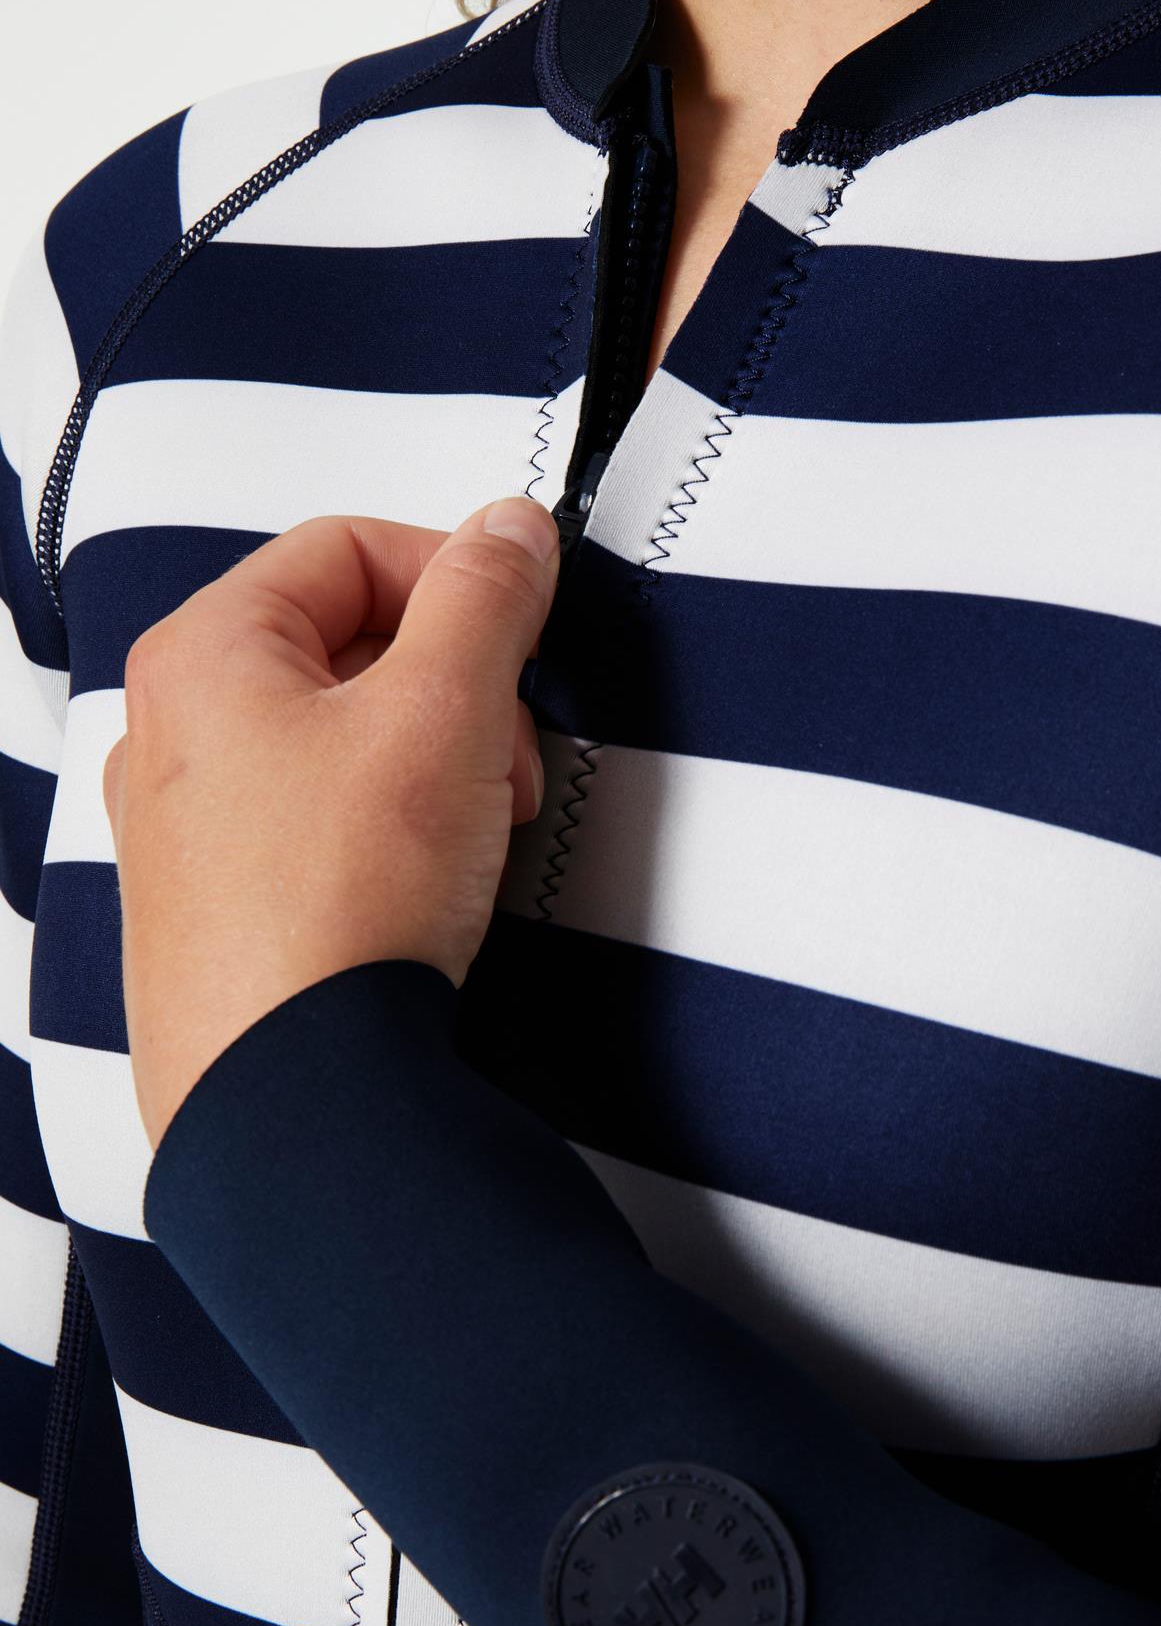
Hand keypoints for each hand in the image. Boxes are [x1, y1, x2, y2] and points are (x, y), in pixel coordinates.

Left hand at [102, 498, 559, 1152]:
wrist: (291, 1095)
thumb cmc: (338, 907)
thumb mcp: (444, 712)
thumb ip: (486, 598)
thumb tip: (510, 529)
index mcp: (206, 654)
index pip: (348, 547)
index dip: (455, 573)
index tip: (522, 622)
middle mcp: (172, 732)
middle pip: (347, 645)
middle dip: (456, 685)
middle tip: (508, 749)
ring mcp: (185, 828)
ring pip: (340, 738)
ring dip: (435, 759)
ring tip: (480, 828)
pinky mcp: (216, 906)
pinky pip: (319, 822)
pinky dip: (390, 828)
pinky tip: (429, 883)